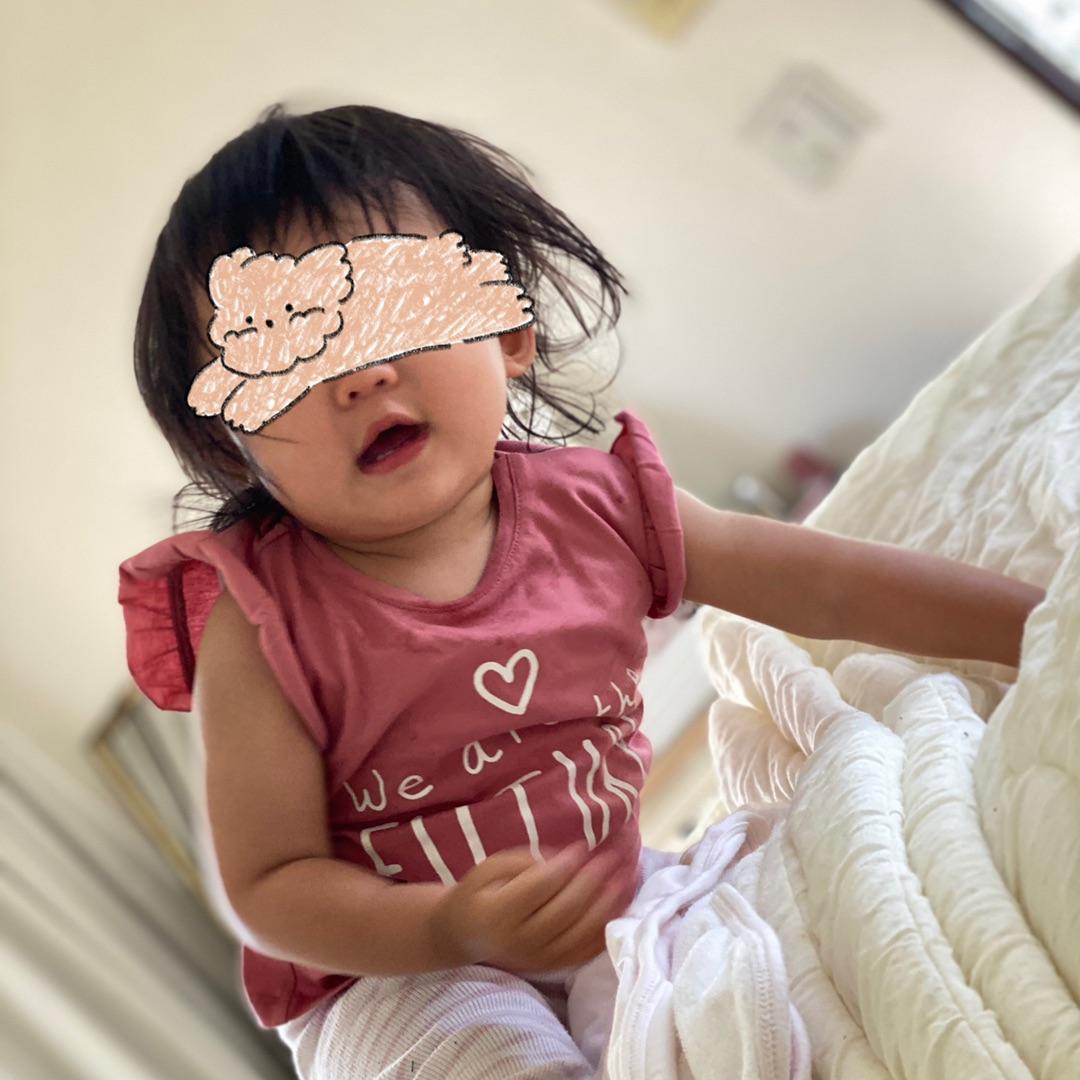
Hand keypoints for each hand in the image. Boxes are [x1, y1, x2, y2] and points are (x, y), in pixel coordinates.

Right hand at [430, 842, 628, 974]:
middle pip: (566, 910)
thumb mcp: (487, 868)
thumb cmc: (477, 894)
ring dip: (608, 903)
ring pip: (581, 932)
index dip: (565, 865)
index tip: (583, 845)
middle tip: (613, 856)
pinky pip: (585, 950)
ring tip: (626, 876)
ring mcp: (538, 957)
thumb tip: (562, 858)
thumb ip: (521, 862)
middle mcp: (520, 940)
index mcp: (499, 913)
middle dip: (594, 881)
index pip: (540, 887)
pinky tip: (621, 905)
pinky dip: (607, 927)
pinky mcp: (552, 967)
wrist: (463, 936)